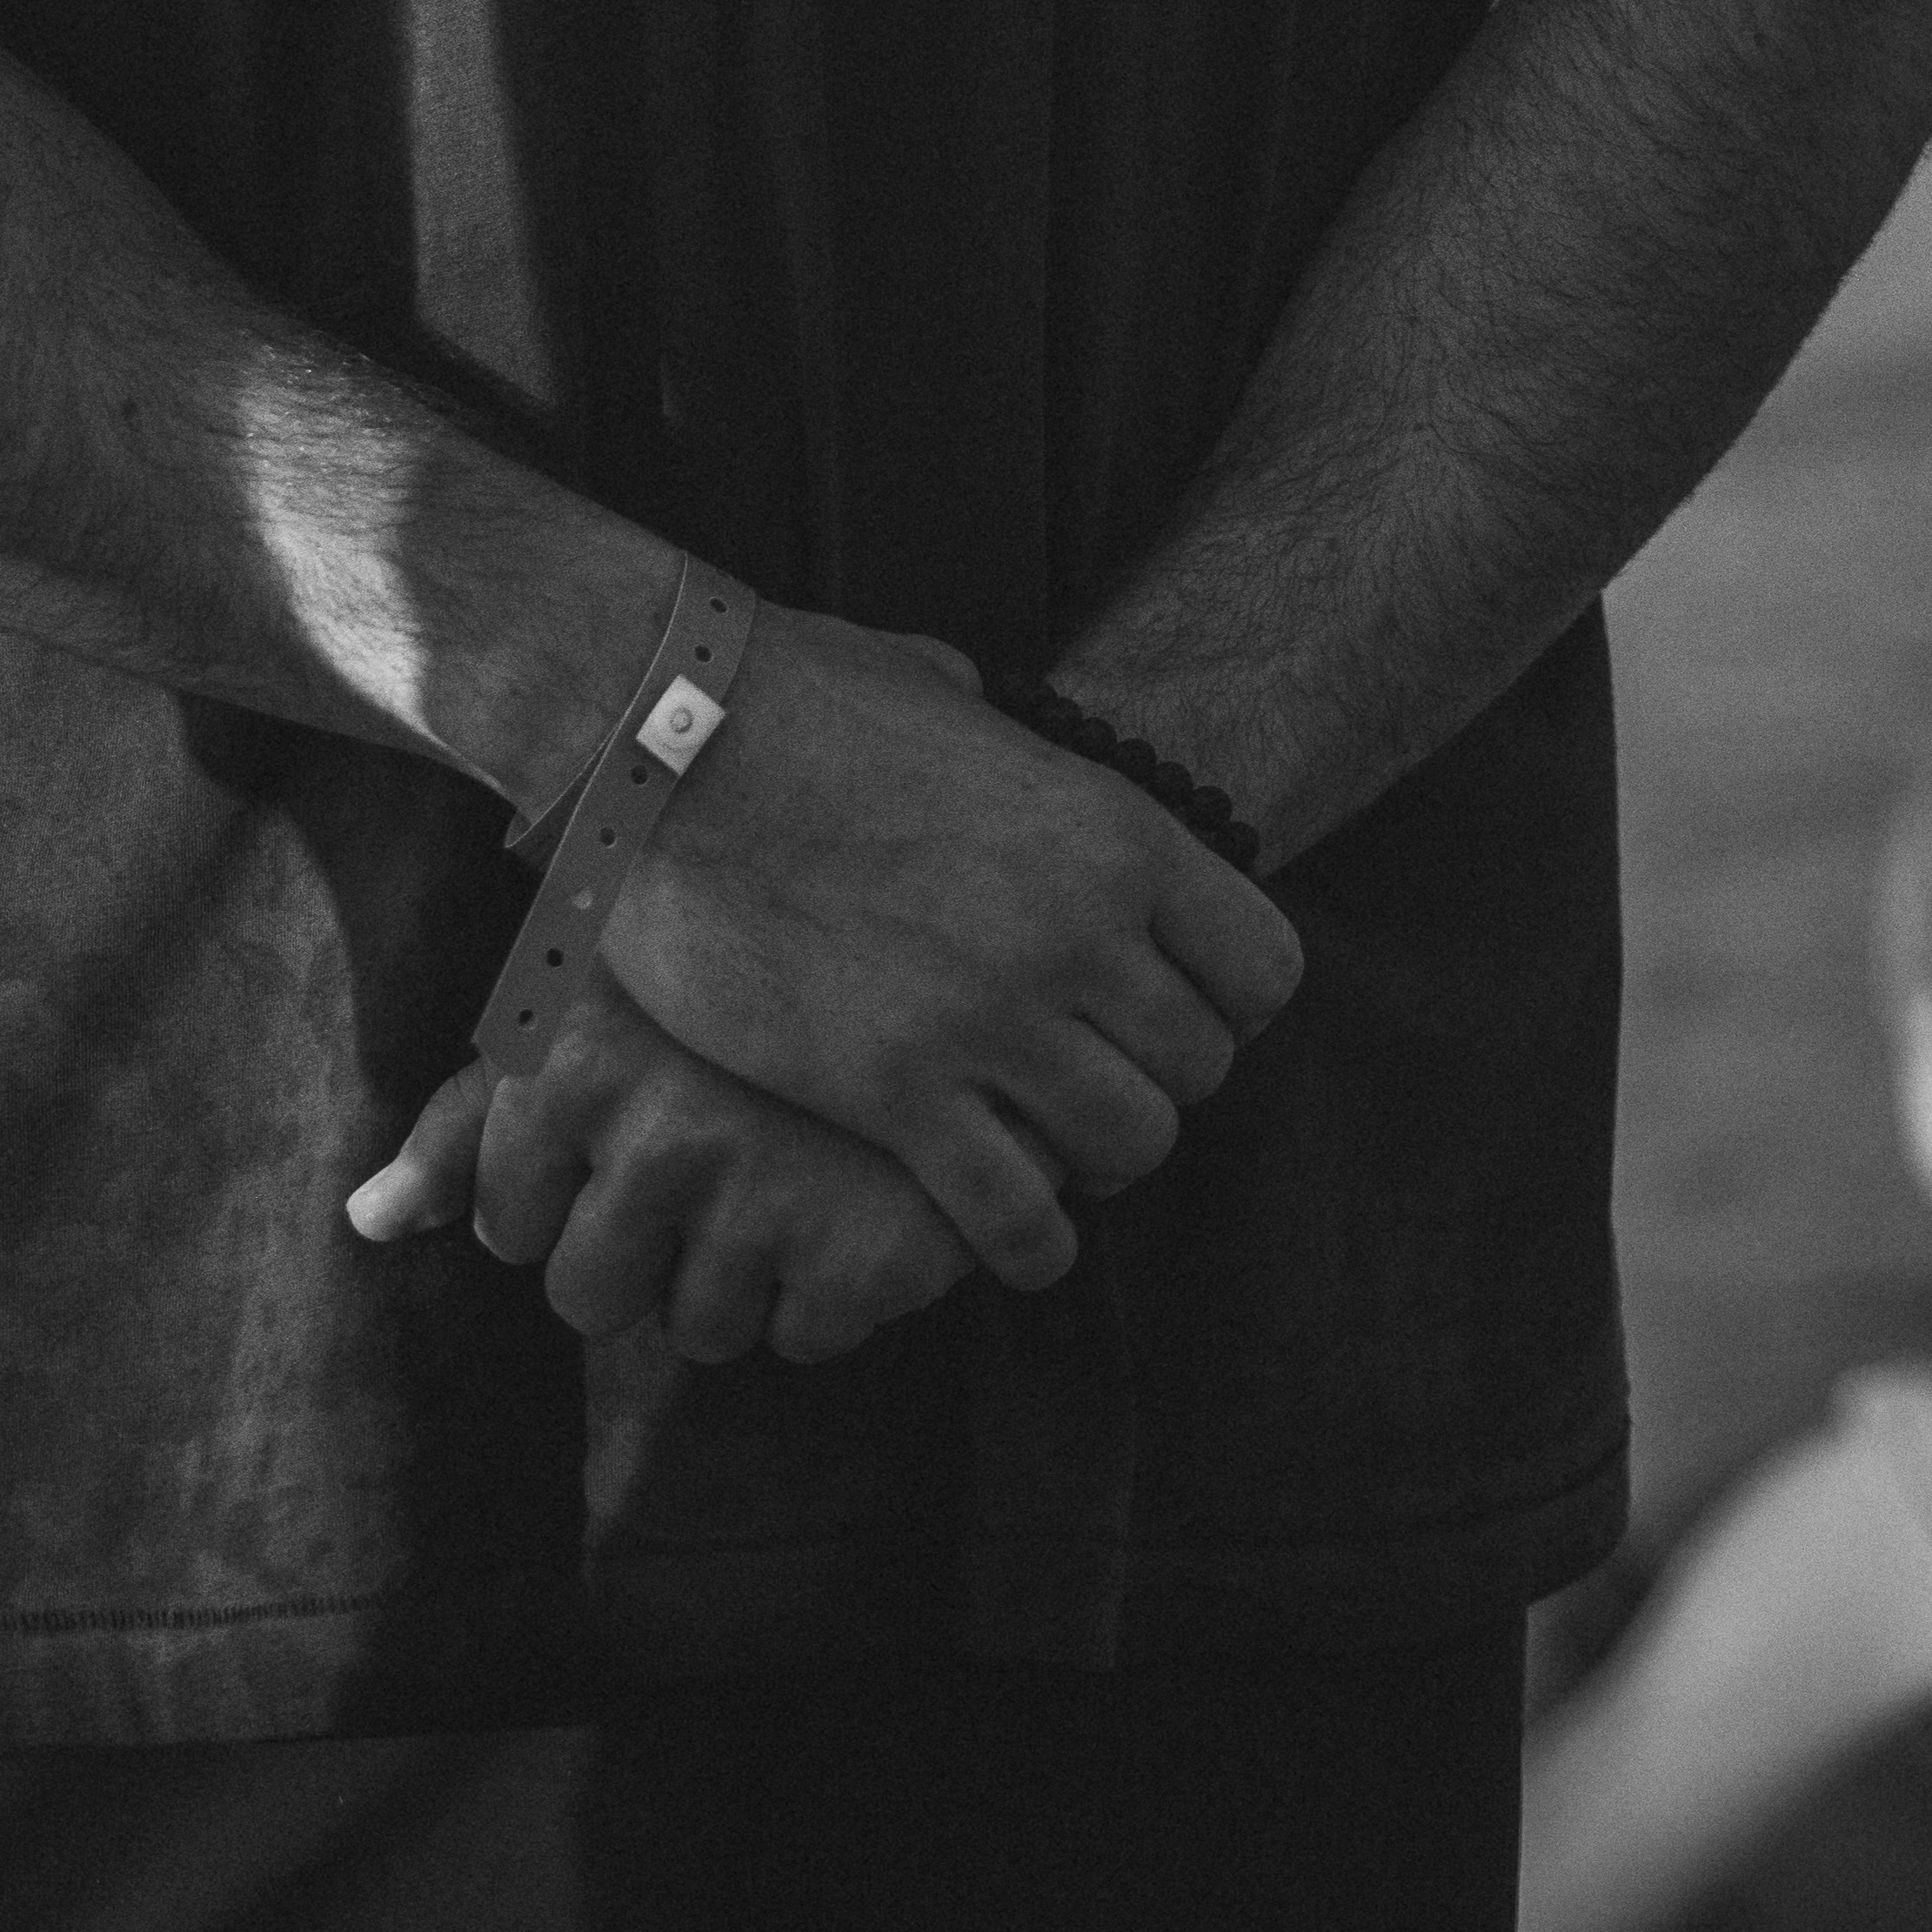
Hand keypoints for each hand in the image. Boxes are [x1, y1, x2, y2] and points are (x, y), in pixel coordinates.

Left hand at [347, 1002, 976, 1366]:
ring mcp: (764, 1198)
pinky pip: (798, 1341)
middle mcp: (661, 1131)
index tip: (628, 1126)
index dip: (564, 1192)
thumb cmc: (732, 992)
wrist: (940, 962)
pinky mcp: (858, 1258)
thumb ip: (468, 1123)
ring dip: (736, 1271)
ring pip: (696, 1331)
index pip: (508, 1230)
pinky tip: (849, 1195)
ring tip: (785, 1166)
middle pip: (589, 1299)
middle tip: (711, 1154)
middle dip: (640, 1250)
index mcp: (576, 1060)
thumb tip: (363, 1224)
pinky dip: (825, 1288)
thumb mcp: (589, 1013)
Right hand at [592, 610, 1300, 1294]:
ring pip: (1127, 1150)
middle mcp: (1077, 929)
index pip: (1263, 969)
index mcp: (1111, 829)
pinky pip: (1017, 1216)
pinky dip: (1023, 1239)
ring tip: (1039, 1145)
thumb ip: (999, 736)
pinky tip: (998, 1224)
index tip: (1160, 1009)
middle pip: (1198, 1072)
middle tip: (1083, 1082)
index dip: (1223, 1004)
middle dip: (1149, 1084)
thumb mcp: (940, 692)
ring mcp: (990, 1017)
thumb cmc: (793, 695)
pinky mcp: (896, 1091)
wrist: (668, 739)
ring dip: (1090, 1162)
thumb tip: (990, 726)